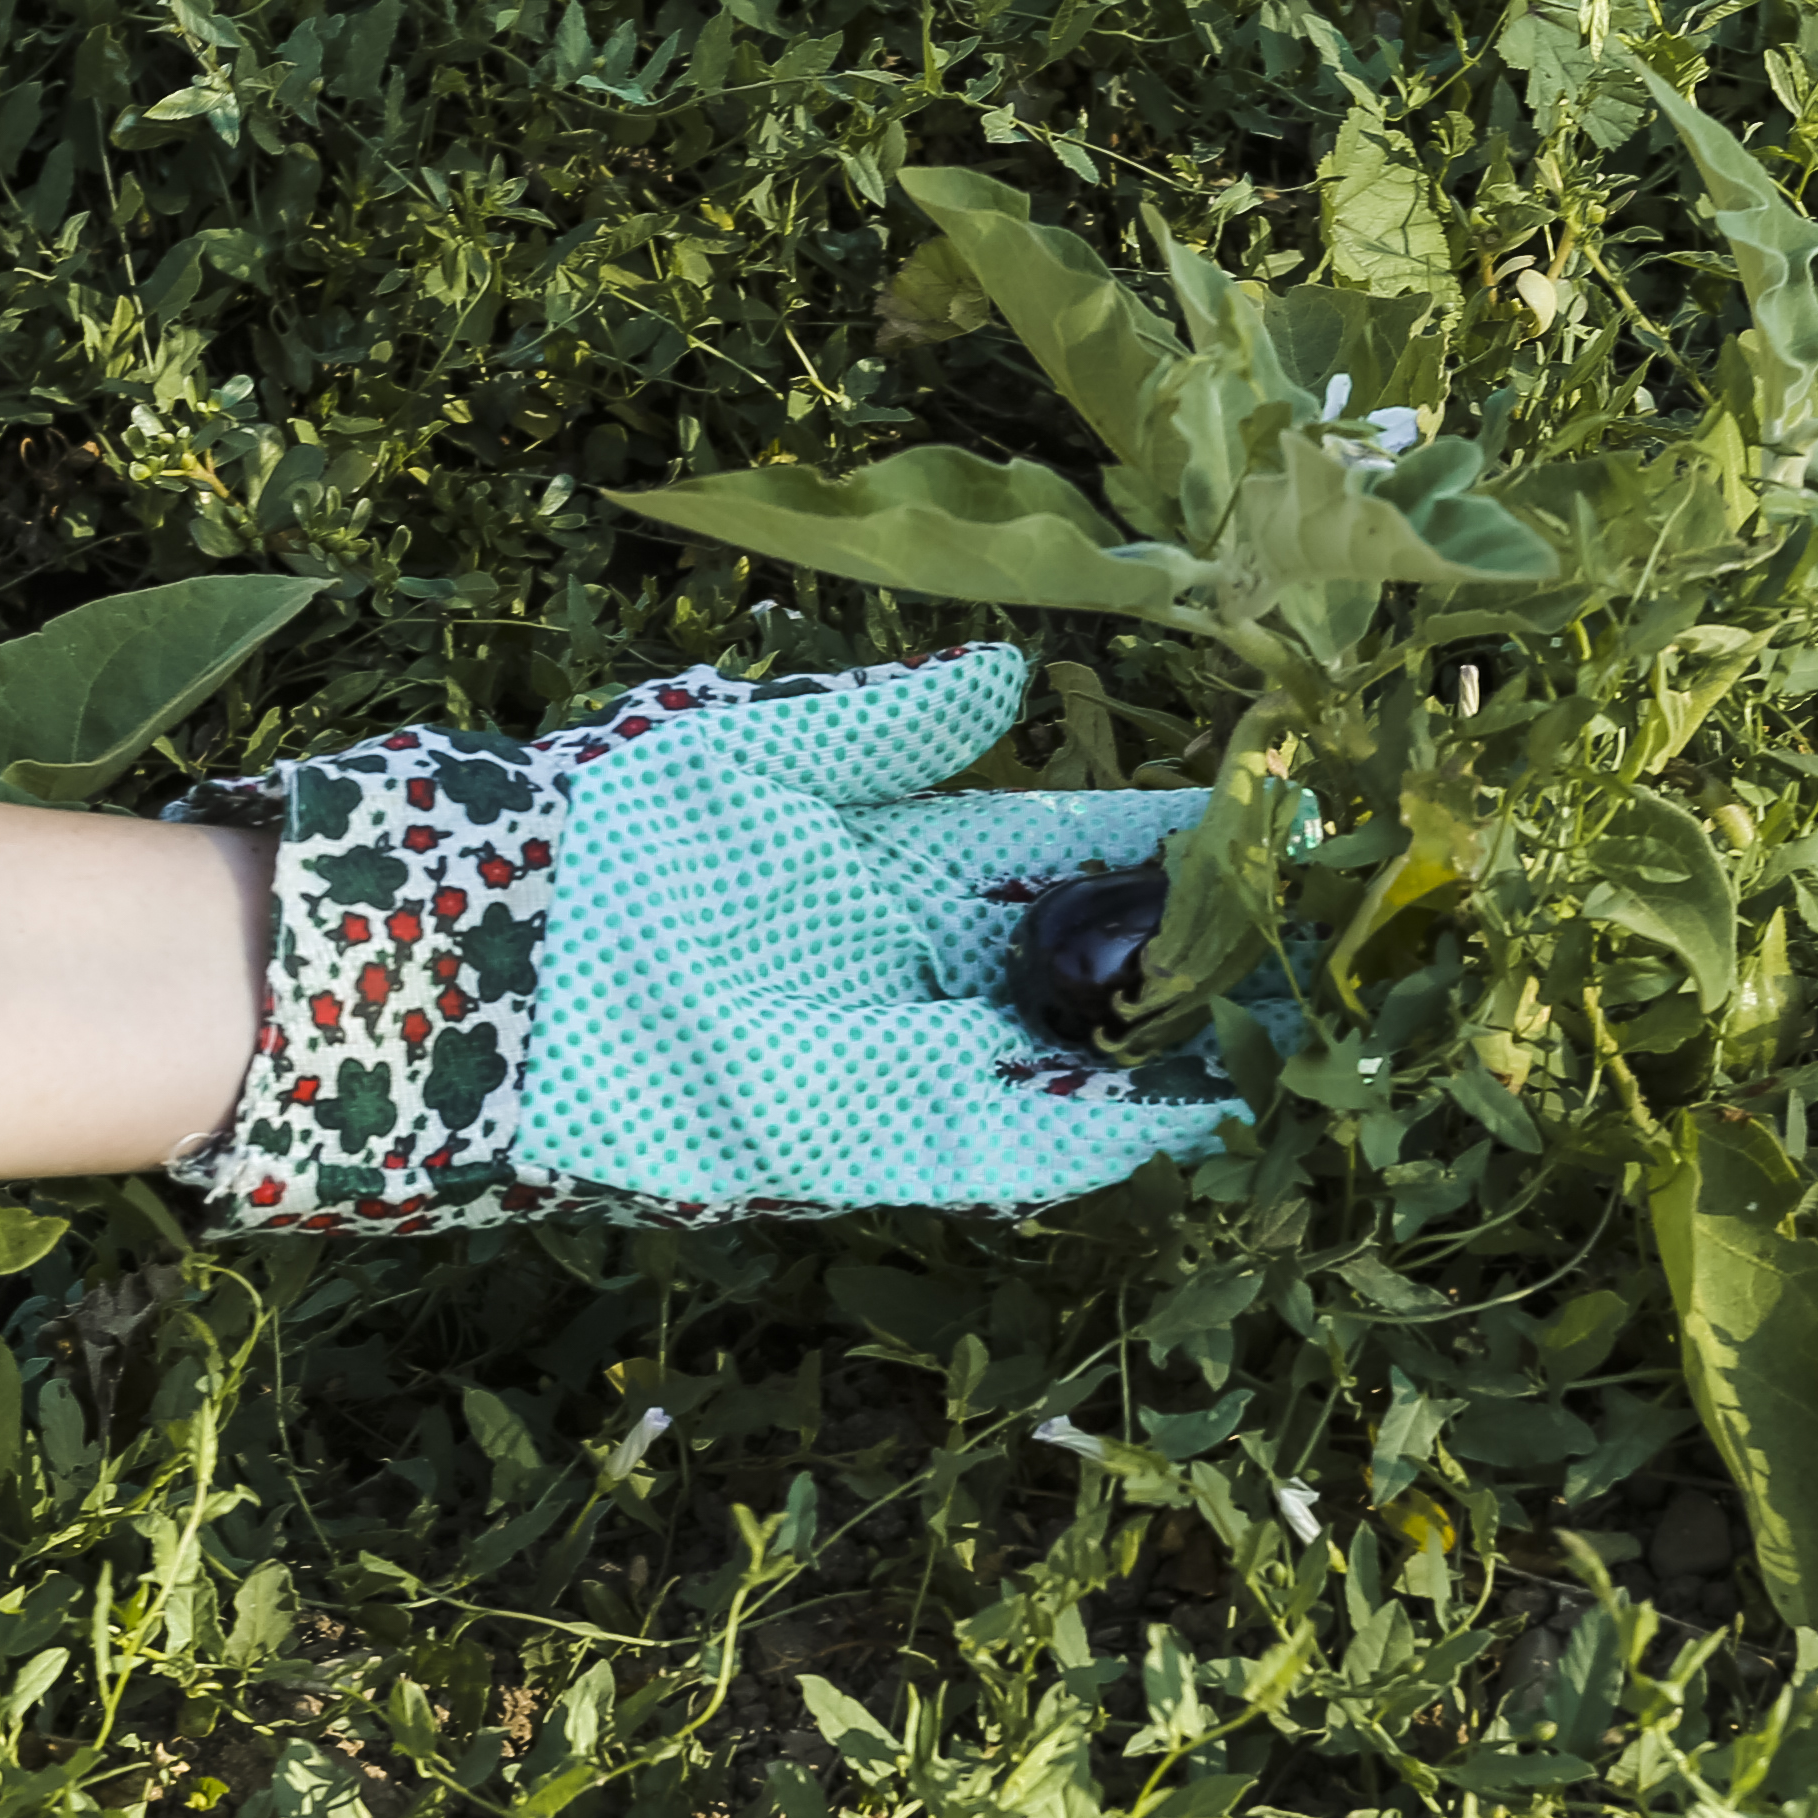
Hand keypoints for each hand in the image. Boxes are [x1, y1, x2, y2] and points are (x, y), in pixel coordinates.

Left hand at [171, 644, 1232, 1228]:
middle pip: (1092, 962)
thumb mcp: (757, 755)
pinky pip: (1003, 1143)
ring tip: (1303, 1031)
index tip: (1269, 813)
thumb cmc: (605, 833)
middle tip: (1329, 934)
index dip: (1163, 837)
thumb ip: (888, 730)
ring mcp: (899, 1055)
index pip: (1065, 845)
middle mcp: (917, 964)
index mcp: (899, 861)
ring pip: (1073, 1059)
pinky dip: (1093, 1135)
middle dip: (1203, 954)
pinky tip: (1190, 1115)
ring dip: (1179, 1054)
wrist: (488, 952)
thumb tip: (1009, 673)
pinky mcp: (861, 1137)